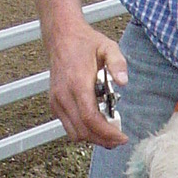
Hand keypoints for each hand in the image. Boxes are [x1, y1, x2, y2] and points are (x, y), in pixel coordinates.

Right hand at [47, 20, 126, 146]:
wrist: (62, 37)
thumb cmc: (85, 43)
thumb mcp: (108, 47)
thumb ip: (118, 63)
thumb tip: (124, 82)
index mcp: (77, 83)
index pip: (90, 118)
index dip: (107, 133)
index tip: (122, 137)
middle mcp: (63, 95)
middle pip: (83, 131)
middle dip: (103, 140)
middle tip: (119, 139)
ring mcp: (56, 101)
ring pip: (74, 133)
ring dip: (93, 138)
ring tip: (109, 134)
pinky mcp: (54, 104)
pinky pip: (68, 126)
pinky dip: (83, 131)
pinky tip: (96, 125)